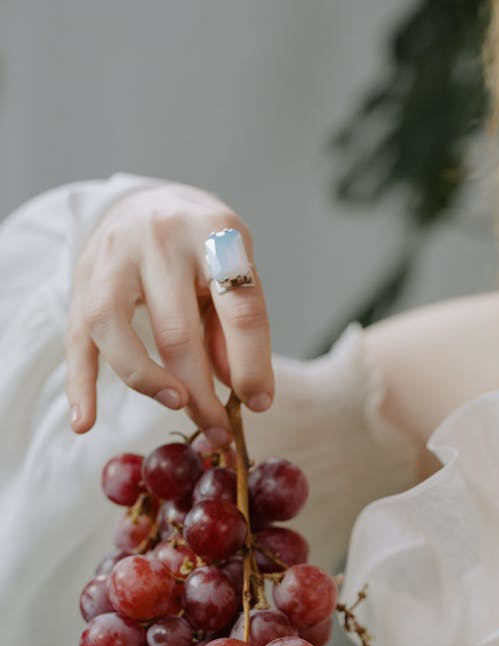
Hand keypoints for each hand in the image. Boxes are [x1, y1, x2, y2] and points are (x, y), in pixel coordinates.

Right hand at [65, 183, 273, 442]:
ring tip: (175, 405)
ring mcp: (112, 258)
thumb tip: (241, 391)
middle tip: (218, 429)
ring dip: (145, 380)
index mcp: (213, 233)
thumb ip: (234, 326)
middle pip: (176, 330)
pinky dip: (80, 385)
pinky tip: (85, 422)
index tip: (258, 404)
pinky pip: (76, 339)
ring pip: (114, 329)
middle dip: (200, 391)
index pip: (238, 308)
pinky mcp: (82, 282)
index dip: (251, 363)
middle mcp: (159, 239)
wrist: (153, 201)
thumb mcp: (235, 272)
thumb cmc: (204, 250)